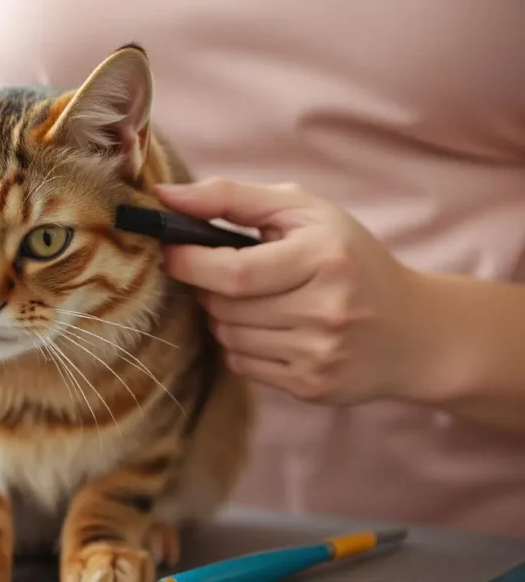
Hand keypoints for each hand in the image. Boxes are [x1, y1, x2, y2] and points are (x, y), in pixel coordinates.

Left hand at [158, 178, 430, 404]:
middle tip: (224, 274)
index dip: (189, 263)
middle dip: (208, 287)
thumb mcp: (304, 213)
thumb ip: (232, 197)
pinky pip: (242, 364)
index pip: (233, 271)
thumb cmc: (349, 259)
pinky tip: (271, 329)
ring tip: (254, 299)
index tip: (173, 252)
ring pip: (228, 336)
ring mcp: (320, 352)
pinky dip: (242, 344)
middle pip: (224, 305)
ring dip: (224, 316)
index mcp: (325, 256)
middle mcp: (326, 308)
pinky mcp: (312, 385)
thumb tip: (166, 196)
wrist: (414, 331)